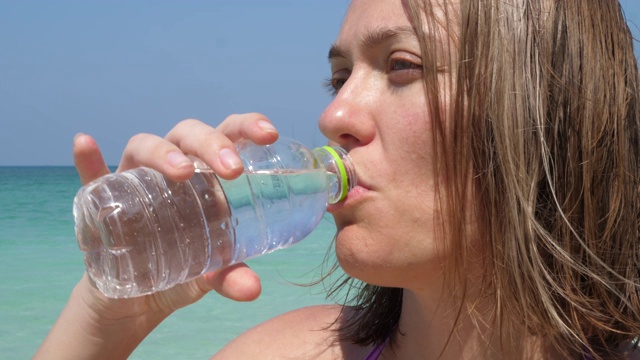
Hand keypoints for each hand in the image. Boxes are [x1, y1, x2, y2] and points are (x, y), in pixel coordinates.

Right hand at [75, 113, 277, 312]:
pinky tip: (86, 144)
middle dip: (211, 143)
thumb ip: (230, 277)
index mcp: (207, 174)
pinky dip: (88, 160)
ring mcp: (134, 179)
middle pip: (188, 134)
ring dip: (163, 153)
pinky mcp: (101, 200)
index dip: (247, 126)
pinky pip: (90, 175)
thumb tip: (252, 289)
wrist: (137, 299)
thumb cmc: (184, 270)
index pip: (227, 135)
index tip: (270, 135)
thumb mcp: (210, 276)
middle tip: (232, 170)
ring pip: (144, 146)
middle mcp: (171, 166)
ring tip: (182, 172)